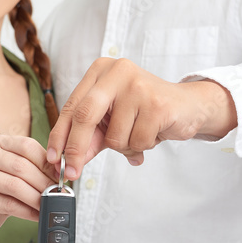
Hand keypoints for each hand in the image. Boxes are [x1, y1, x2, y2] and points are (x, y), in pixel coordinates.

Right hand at [0, 135, 56, 232]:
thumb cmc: (1, 187)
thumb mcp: (19, 171)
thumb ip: (36, 168)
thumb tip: (60, 174)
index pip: (27, 146)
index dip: (47, 163)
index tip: (61, 177)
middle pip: (20, 166)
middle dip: (43, 182)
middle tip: (57, 194)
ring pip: (13, 185)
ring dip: (35, 198)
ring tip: (47, 205)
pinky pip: (6, 204)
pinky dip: (26, 211)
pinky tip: (36, 215)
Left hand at [46, 58, 236, 179]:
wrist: (188, 106)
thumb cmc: (145, 111)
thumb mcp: (111, 121)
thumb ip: (89, 137)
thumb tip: (65, 162)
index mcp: (100, 71)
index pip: (72, 106)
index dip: (59, 135)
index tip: (53, 159)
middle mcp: (117, 72)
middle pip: (85, 116)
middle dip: (76, 149)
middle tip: (71, 172)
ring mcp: (138, 86)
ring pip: (114, 136)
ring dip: (125, 148)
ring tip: (140, 135)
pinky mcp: (157, 104)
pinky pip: (137, 141)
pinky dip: (143, 146)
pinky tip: (154, 134)